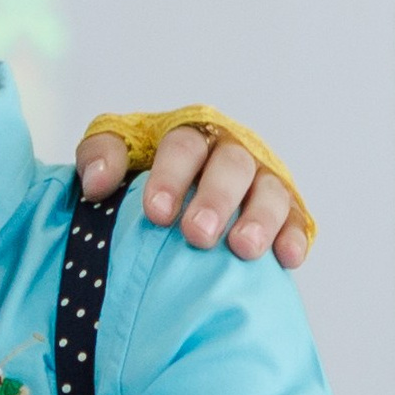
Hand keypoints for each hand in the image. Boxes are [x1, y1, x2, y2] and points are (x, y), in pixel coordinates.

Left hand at [74, 122, 310, 266]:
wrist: (177, 200)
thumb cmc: (145, 177)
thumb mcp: (119, 156)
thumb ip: (100, 156)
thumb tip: (97, 184)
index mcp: (190, 135)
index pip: (184, 146)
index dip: (171, 177)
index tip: (156, 212)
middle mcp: (230, 153)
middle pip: (231, 166)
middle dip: (216, 198)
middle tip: (197, 234)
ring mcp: (262, 181)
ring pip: (270, 191)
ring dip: (259, 218)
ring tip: (243, 248)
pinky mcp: (286, 212)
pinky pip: (297, 221)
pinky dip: (293, 237)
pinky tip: (286, 258)